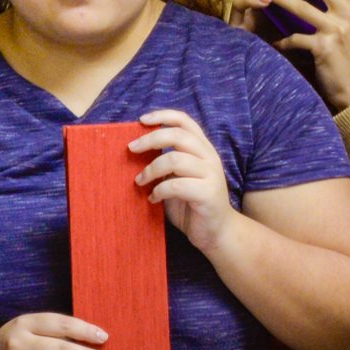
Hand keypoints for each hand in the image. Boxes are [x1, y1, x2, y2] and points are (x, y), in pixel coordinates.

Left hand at [132, 110, 239, 256]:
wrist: (217, 234)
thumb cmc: (192, 205)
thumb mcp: (177, 178)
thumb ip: (166, 163)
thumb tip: (137, 150)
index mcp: (203, 149)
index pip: (185, 122)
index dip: (163, 116)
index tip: (142, 120)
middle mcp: (209, 157)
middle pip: (177, 135)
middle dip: (150, 139)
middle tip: (131, 149)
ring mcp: (211, 175)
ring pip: (174, 159)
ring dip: (151, 169)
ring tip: (139, 181)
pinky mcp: (208, 193)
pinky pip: (176, 185)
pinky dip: (159, 190)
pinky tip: (153, 199)